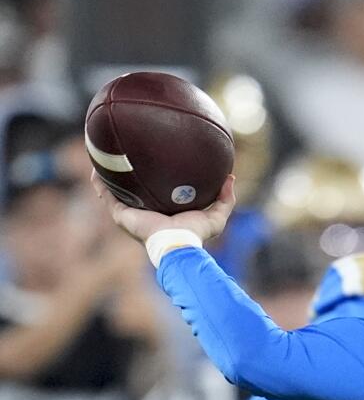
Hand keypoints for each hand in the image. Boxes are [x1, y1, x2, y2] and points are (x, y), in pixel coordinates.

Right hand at [91, 171, 235, 242]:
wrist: (177, 244)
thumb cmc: (195, 234)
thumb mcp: (216, 215)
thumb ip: (225, 198)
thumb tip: (230, 177)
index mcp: (165, 212)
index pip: (158, 194)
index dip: (156, 180)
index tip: (157, 162)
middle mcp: (146, 212)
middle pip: (135, 192)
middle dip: (131, 176)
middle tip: (129, 155)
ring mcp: (132, 214)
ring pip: (116, 192)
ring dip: (110, 177)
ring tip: (105, 157)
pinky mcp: (122, 216)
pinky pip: (106, 197)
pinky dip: (100, 183)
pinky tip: (95, 168)